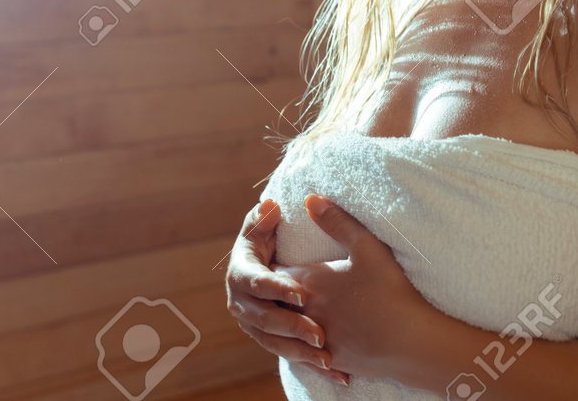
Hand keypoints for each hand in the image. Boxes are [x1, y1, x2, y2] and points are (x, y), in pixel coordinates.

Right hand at [225, 198, 348, 386]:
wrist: (269, 266)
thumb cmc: (270, 239)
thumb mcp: (266, 226)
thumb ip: (265, 219)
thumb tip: (270, 206)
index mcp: (241, 273)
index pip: (258, 283)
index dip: (278, 289)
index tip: (303, 295)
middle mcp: (241, 303)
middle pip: (266, 319)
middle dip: (293, 327)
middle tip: (319, 334)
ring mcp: (254, 325)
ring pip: (276, 343)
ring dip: (301, 353)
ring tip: (328, 359)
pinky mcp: (270, 339)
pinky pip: (288, 355)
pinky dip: (310, 365)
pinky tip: (336, 372)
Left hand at [270, 194, 429, 382]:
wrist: (410, 342)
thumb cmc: (389, 290)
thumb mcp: (366, 247)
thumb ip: (337, 221)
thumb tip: (310, 200)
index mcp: (309, 283)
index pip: (273, 273)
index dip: (270, 266)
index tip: (271, 259)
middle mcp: (304, 312)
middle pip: (273, 303)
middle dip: (272, 294)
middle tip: (274, 286)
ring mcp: (316, 340)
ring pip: (286, 331)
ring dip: (285, 321)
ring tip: (288, 314)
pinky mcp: (330, 360)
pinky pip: (306, 354)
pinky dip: (305, 346)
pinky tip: (311, 344)